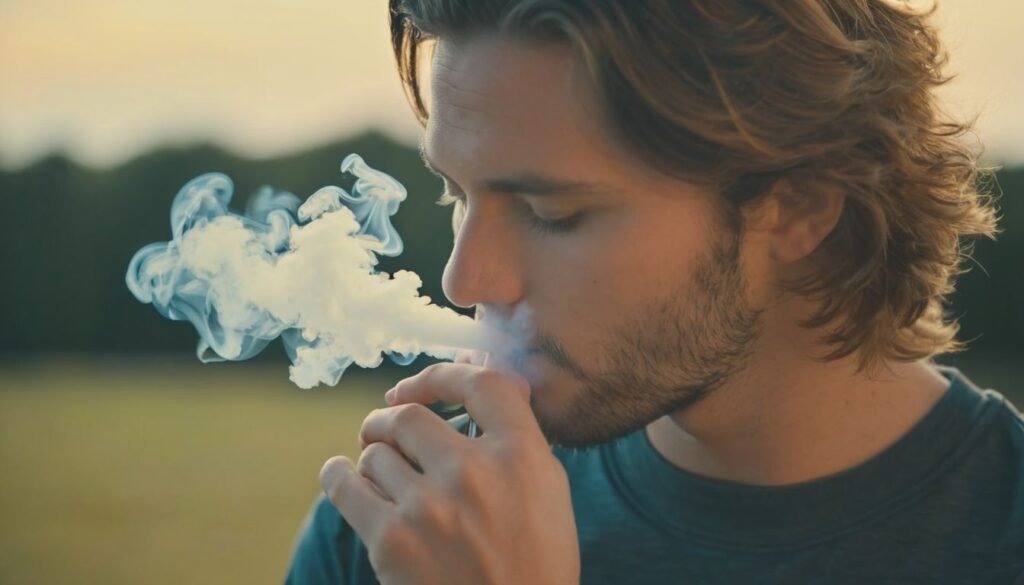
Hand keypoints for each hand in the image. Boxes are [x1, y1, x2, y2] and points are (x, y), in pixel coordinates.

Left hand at [319, 363, 579, 584]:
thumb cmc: (535, 562)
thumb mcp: (548, 490)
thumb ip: (519, 433)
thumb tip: (493, 376)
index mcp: (521, 455)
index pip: (479, 383)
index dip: (442, 376)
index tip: (419, 386)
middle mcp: (474, 472)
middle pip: (408, 415)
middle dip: (388, 419)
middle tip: (383, 430)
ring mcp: (429, 506)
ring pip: (375, 451)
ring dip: (373, 457)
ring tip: (381, 473)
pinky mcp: (391, 541)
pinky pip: (344, 484)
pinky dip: (338, 475)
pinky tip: (341, 474)